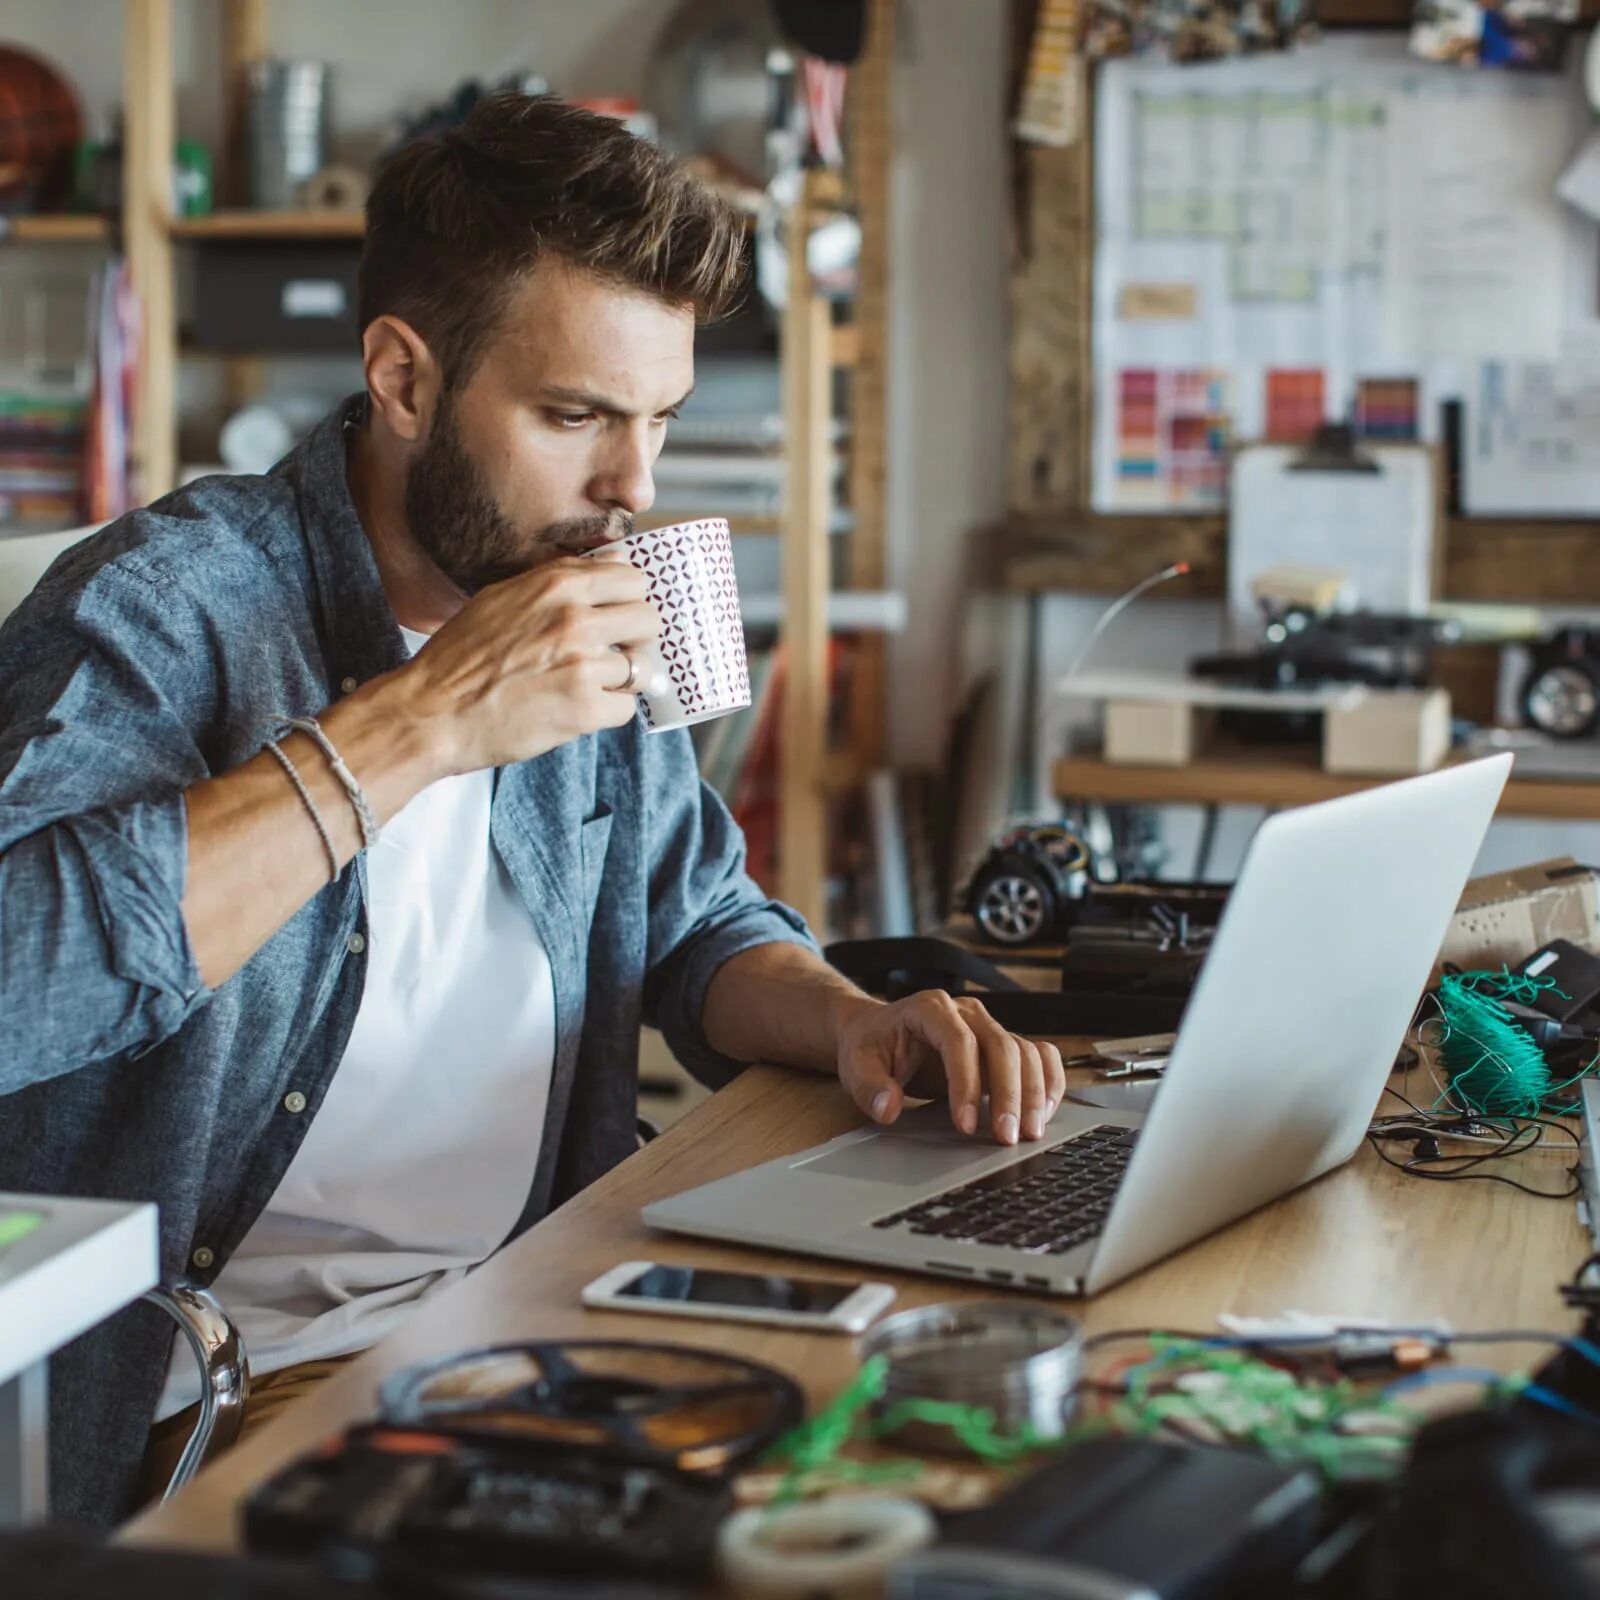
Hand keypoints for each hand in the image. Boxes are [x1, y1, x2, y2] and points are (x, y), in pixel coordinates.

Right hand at [383, 552, 659, 775]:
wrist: (432, 711)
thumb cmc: (461, 656)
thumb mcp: (503, 597)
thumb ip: (559, 579)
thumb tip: (613, 561)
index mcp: (557, 585)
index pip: (632, 579)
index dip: (628, 601)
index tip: (616, 618)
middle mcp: (575, 619)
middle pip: (649, 619)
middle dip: (636, 639)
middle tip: (611, 654)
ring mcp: (583, 664)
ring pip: (641, 667)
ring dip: (619, 679)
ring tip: (586, 685)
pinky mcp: (585, 709)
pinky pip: (626, 707)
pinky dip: (607, 712)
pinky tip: (577, 710)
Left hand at [835, 993, 1066, 1145]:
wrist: (879, 1031)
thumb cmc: (871, 1046)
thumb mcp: (857, 1066)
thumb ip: (869, 1087)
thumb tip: (889, 1107)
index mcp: (930, 1008)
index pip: (958, 1041)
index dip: (966, 1082)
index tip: (964, 1125)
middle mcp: (966, 1012)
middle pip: (1001, 1045)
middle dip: (1009, 1094)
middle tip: (1007, 1137)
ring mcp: (988, 1026)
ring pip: (1026, 1051)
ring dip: (1033, 1093)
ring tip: (1029, 1132)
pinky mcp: (1001, 1044)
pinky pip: (1038, 1055)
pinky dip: (1048, 1082)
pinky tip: (1044, 1112)